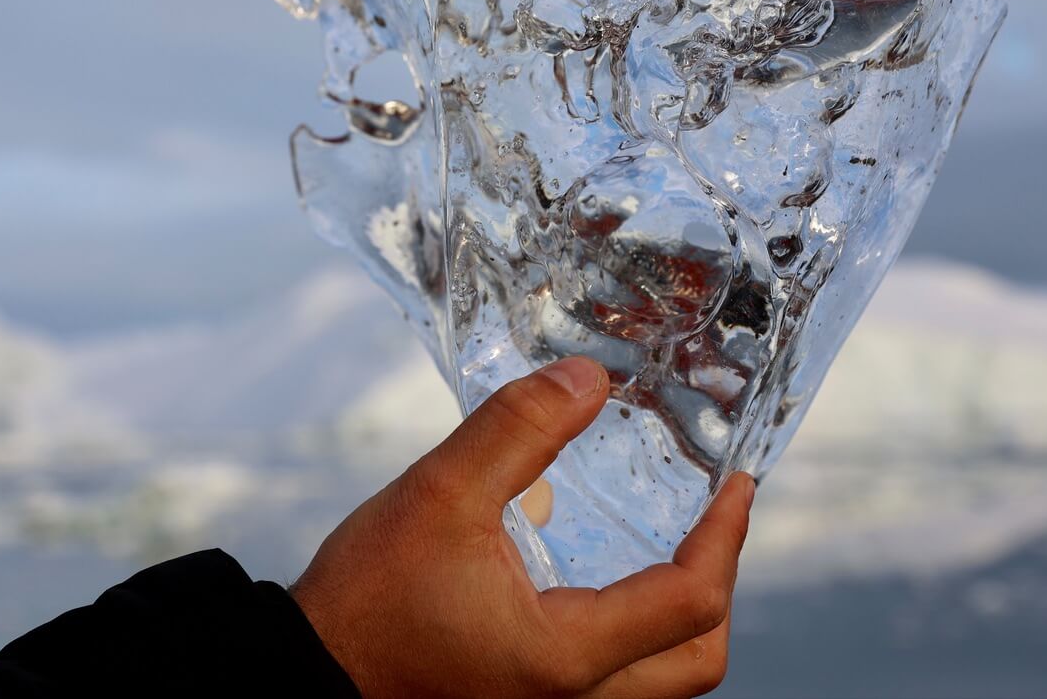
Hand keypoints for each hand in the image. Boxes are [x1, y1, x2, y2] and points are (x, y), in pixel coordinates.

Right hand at [290, 356, 755, 698]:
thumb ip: (517, 430)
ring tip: (670, 542)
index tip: (737, 484)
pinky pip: (616, 681)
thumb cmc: (366, 600)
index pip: (690, 601)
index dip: (726, 536)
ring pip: (661, 682)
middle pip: (695, 661)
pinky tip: (599, 574)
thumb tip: (588, 378)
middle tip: (714, 517)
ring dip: (680, 615)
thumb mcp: (439, 494)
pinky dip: (635, 632)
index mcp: (564, 655)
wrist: (309, 677)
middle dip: (718, 585)